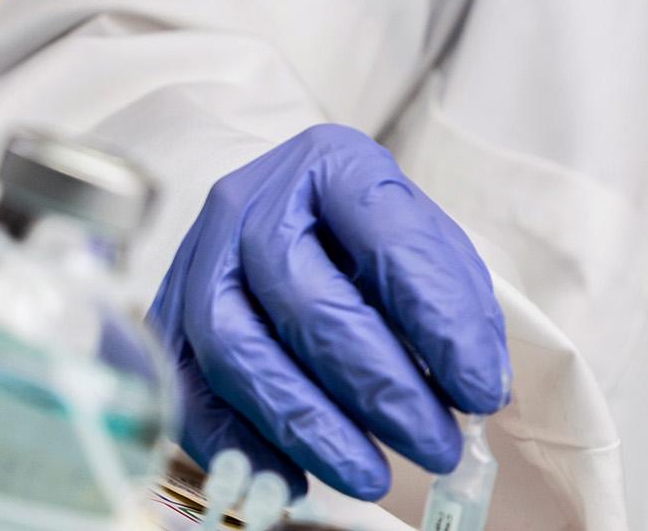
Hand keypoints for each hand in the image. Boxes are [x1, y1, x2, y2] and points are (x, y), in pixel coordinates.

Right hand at [147, 124, 509, 499]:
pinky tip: (296, 481)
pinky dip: (244, 447)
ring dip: (314, 430)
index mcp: (333, 166)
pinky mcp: (166, 323)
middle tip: (437, 445)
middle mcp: (252, 206)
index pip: (390, 243)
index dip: (441, 324)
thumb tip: (479, 390)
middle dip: (383, 390)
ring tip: (375, 477)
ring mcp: (197, 262)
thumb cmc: (368, 235)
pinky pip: (192, 397)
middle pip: (311, 306)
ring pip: (243, 355)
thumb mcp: (426, 244)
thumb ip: (456, 305)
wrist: (280, 212)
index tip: (481, 391)